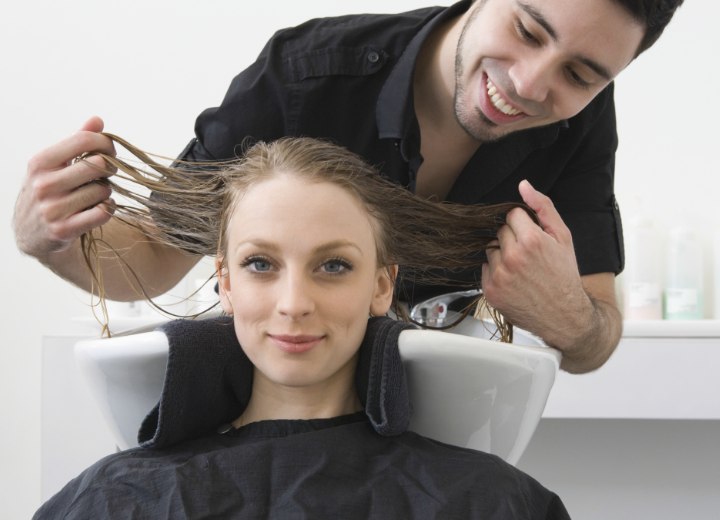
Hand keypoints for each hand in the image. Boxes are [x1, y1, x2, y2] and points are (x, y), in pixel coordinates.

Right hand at [13, 117, 116, 259]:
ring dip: (106, 191)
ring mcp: (52, 209)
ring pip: (103, 190)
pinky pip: (103, 212)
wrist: (30, 234)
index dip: (105, 143)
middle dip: (110, 168)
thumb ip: (76, 142)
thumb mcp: (53, 165)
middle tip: (106, 174)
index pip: (83, 141)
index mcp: (40, 163)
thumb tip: (97, 120)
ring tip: (96, 194)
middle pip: (98, 165)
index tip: (110, 150)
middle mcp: (43, 184)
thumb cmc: (47, 191)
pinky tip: (100, 207)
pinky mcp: (64, 230)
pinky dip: (108, 208)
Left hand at [481, 180, 591, 349]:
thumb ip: (543, 207)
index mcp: (531, 241)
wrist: (564, 314)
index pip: (511, 215)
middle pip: (499, 232)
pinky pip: (485, 269)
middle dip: (512, 239)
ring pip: (490, 249)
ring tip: (522, 269)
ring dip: (502, 255)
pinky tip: (514, 280)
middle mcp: (512, 258)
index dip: (523, 225)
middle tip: (530, 255)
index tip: (532, 237)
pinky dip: (496, 272)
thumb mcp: (563, 237)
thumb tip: (523, 185)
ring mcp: (499, 276)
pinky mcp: (491, 291)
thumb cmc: (564, 275)